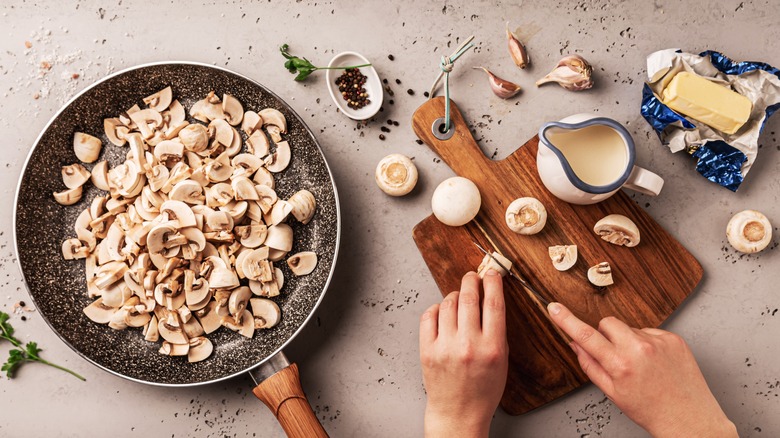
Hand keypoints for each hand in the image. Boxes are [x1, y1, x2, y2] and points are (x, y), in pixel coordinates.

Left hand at [419, 271, 507, 437]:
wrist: (459, 412)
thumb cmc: (483, 389)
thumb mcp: (502, 360)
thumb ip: (497, 330)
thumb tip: (490, 298)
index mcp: (492, 347)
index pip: (493, 303)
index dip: (493, 282)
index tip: (492, 272)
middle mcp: (468, 345)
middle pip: (469, 298)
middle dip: (471, 280)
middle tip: (472, 276)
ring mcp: (445, 347)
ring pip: (448, 304)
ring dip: (455, 295)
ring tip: (459, 298)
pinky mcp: (427, 350)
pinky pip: (429, 316)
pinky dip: (436, 309)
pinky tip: (442, 312)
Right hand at [547, 302, 736, 437]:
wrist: (688, 418)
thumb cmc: (650, 410)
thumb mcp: (613, 393)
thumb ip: (590, 365)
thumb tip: (576, 344)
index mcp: (620, 365)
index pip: (586, 336)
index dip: (566, 320)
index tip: (554, 307)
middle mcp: (640, 349)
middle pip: (607, 323)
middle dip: (605, 335)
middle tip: (614, 355)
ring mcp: (659, 341)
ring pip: (629, 327)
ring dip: (628, 340)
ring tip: (641, 364)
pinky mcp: (674, 338)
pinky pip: (650, 331)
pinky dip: (648, 343)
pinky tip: (655, 362)